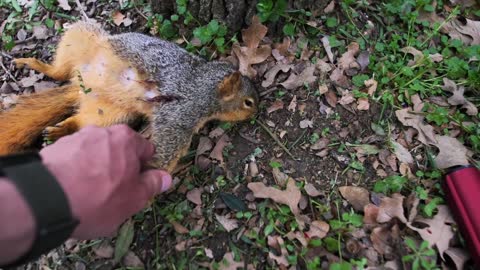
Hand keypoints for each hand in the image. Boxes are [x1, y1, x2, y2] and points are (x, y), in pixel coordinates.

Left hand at [39, 125, 171, 238]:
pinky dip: (75, 171)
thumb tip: (166, 177)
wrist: (46, 200)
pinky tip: (71, 190)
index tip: (137, 186)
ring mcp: (77, 138)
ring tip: (88, 193)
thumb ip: (152, 185)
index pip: (146, 150)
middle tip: (114, 192)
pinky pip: (74, 160)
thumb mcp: (133, 199)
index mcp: (127, 139)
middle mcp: (103, 132)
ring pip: (95, 154)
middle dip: (119, 168)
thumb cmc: (99, 198)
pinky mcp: (55, 148)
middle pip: (119, 150)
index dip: (145, 169)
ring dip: (96, 169)